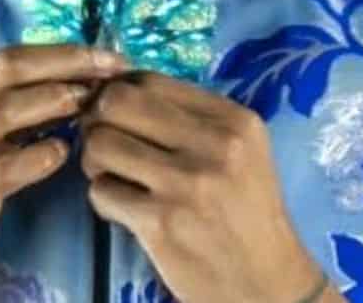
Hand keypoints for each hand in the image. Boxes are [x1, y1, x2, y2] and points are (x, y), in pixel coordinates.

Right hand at [0, 44, 128, 302]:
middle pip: (4, 70)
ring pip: (1, 111)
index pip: (2, 56)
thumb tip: (70, 81)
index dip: (58, 53)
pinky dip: (38, 158)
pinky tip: (62, 152)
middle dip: (64, 62)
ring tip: (88, 101)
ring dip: (51, 100)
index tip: (103, 57)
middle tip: (110, 66)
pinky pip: (3, 171)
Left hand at [80, 72, 334, 302]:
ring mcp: (186, 184)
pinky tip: (124, 209)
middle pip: (116, 102)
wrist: (266, 283)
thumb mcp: (241, 151)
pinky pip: (100, 191)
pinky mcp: (161, 223)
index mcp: (234, 120)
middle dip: (98, 120)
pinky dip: (103, 198)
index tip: (117, 115)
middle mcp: (213, 145)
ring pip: (99, 144)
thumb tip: (119, 87)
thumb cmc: (247, 211)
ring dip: (95, 161)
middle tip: (107, 142)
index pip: (149, 80)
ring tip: (114, 176)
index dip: (119, 92)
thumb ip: (191, 117)